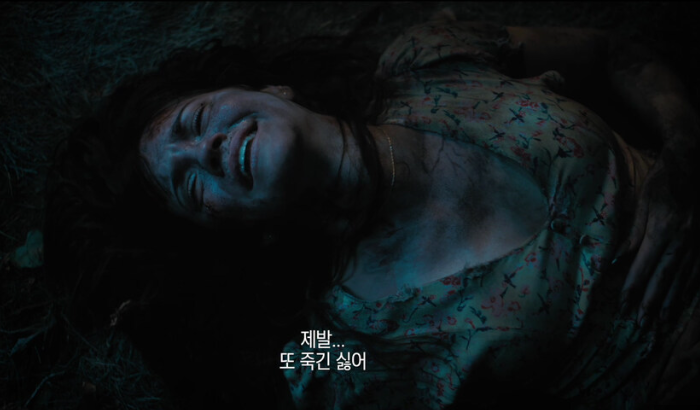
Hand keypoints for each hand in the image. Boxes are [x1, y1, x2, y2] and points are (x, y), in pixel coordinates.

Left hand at [617, 150, 698, 327]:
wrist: (695, 162)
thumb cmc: (664, 180)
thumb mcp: (644, 203)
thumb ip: (633, 235)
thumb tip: (616, 261)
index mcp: (663, 229)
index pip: (643, 267)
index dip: (632, 289)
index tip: (623, 306)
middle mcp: (684, 239)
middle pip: (664, 278)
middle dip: (651, 303)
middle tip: (641, 324)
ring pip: (684, 279)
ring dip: (671, 302)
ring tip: (661, 322)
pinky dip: (691, 289)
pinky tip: (684, 301)